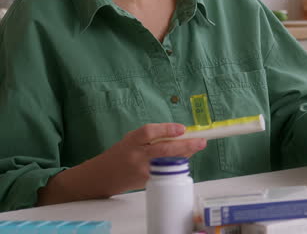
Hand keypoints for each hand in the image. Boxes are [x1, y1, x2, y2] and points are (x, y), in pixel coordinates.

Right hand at [38, 123, 205, 204]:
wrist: (101, 177)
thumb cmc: (121, 153)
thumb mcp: (132, 140)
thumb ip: (152, 137)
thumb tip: (180, 133)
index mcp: (132, 141)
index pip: (149, 132)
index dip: (166, 129)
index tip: (182, 128)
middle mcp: (136, 155)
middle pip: (164, 149)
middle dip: (186, 145)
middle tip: (202, 141)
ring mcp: (141, 170)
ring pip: (168, 162)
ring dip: (185, 154)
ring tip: (197, 146)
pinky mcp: (145, 181)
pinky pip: (165, 171)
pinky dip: (176, 164)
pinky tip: (184, 158)